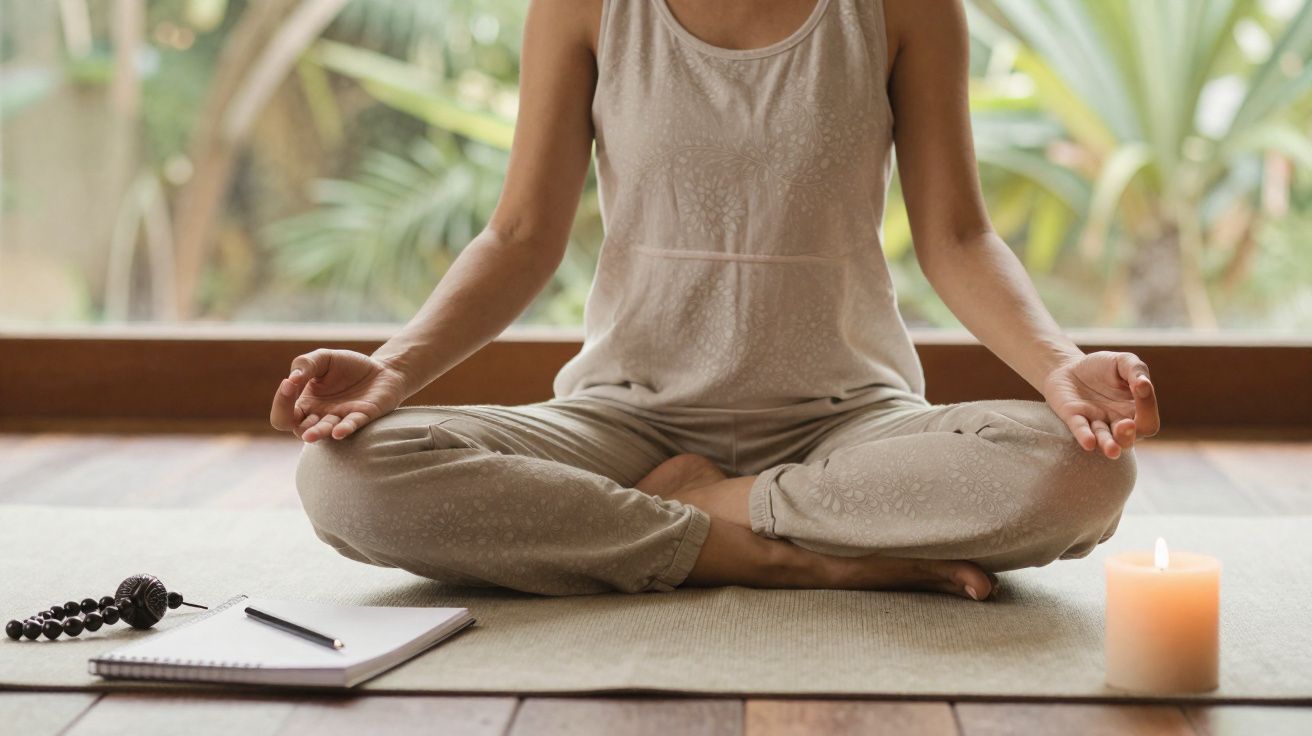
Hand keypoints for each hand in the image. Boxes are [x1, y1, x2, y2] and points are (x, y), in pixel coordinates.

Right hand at [269, 349, 409, 441]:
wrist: (382, 369)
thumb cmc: (349, 367)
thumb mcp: (323, 358)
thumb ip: (305, 364)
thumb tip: (292, 378)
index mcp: (307, 404)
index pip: (283, 414)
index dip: (281, 401)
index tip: (289, 382)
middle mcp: (321, 416)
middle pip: (297, 428)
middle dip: (289, 418)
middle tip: (293, 398)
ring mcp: (341, 418)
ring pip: (324, 431)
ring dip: (317, 432)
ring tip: (310, 435)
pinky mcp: (363, 416)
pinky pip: (352, 426)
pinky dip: (345, 429)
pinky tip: (338, 432)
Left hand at [1041, 351, 1159, 458]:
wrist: (1067, 366)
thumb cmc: (1102, 367)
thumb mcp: (1123, 361)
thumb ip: (1136, 370)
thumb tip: (1144, 384)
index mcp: (1134, 410)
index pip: (1148, 421)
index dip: (1148, 407)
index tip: (1140, 386)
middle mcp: (1116, 422)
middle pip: (1129, 439)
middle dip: (1128, 435)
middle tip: (1125, 424)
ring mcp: (1094, 422)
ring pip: (1104, 440)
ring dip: (1108, 444)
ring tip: (1112, 450)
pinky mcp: (1073, 418)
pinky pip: (1080, 430)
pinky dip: (1084, 435)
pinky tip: (1089, 442)